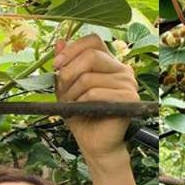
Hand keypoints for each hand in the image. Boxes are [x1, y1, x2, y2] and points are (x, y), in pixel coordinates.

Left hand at [54, 34, 138, 160]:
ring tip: (71, 106)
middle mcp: (123, 69)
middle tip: (61, 89)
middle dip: (69, 72)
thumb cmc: (83, 116)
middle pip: (91, 55)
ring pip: (89, 77)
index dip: (72, 48)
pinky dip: (81, 102)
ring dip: (72, 93)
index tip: (56, 65)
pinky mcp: (128, 98)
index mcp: (110, 63)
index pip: (93, 40)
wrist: (95, 144)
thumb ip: (65, 66)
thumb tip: (59, 42)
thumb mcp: (67, 88)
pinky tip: (80, 111)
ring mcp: (128, 83)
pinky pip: (96, 93)